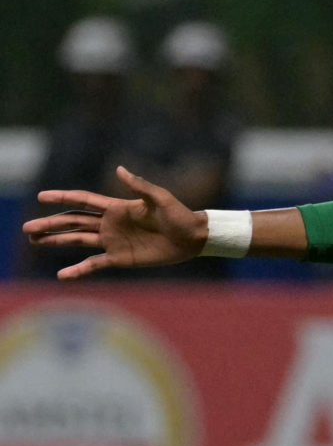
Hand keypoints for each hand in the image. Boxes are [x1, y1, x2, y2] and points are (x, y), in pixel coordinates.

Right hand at [23, 167, 201, 278]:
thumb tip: (119, 169)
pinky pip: (95, 264)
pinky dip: (79, 270)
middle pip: (73, 222)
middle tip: (27, 229)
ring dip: (56, 241)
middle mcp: (110, 224)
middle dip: (50, 224)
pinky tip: (62, 275)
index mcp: (117, 208)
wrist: (193, 238)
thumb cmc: (179, 215)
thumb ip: (139, 186)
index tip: (41, 196)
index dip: (62, 198)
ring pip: (78, 240)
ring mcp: (113, 241)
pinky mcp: (120, 258)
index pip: (83, 201)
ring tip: (34, 242)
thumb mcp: (160, 199)